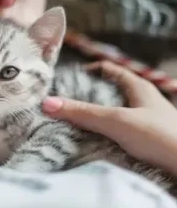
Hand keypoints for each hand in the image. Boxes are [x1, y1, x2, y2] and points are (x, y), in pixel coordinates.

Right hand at [43, 61, 176, 174]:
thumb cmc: (159, 136)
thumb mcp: (116, 120)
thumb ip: (83, 112)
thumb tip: (48, 103)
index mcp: (137, 86)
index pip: (107, 69)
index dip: (87, 71)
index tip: (67, 80)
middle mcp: (140, 99)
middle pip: (107, 90)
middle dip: (86, 96)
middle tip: (64, 104)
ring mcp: (143, 119)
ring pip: (112, 110)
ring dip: (93, 114)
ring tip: (72, 121)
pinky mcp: (143, 137)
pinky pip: (117, 128)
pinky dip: (102, 130)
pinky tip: (91, 139)